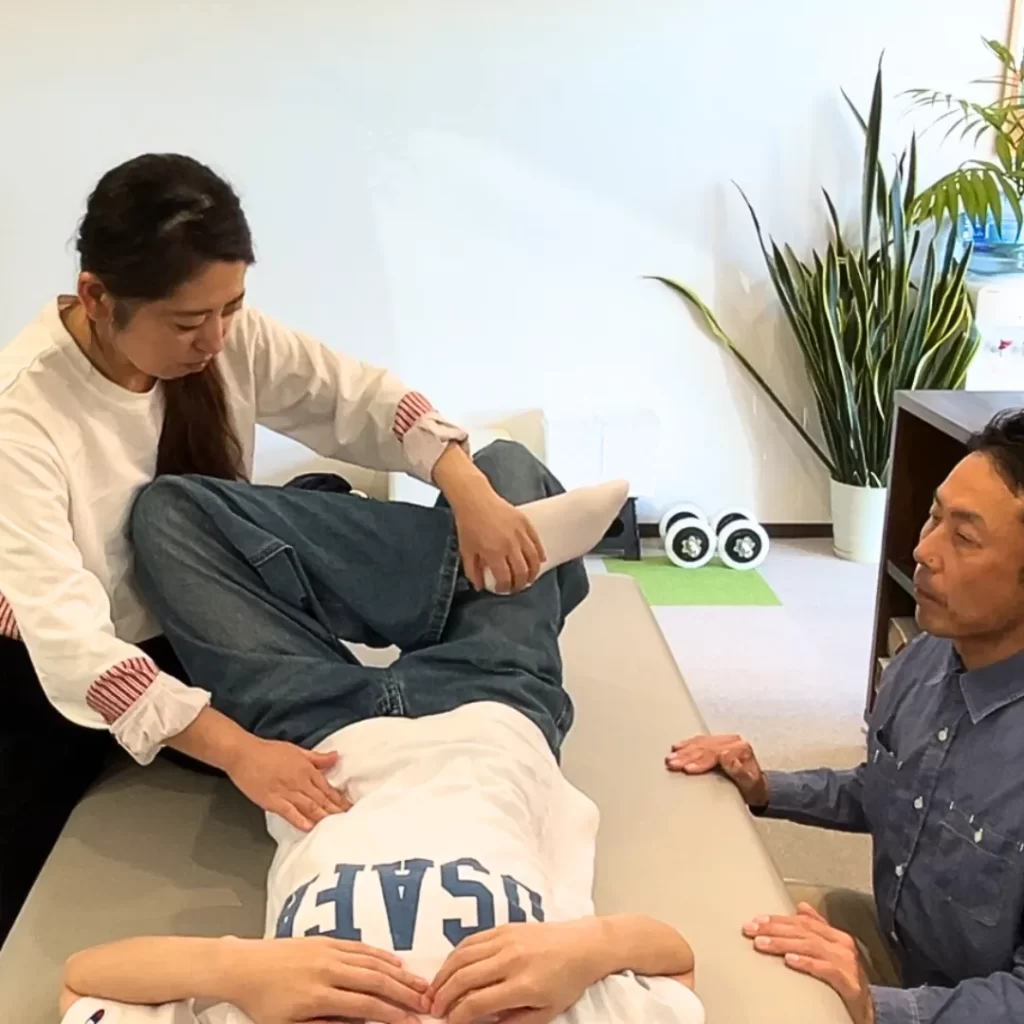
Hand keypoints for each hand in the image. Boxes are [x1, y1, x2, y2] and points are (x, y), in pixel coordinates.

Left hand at [225, 937, 430, 1023]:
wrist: (243, 966)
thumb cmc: (262, 1003)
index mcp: (318, 995)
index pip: (365, 1006)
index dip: (392, 1015)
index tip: (412, 1023)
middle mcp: (328, 970)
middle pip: (376, 981)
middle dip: (405, 994)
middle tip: (427, 1004)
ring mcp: (329, 951)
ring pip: (373, 962)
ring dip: (400, 974)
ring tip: (420, 985)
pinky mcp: (327, 940)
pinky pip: (361, 947)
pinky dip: (382, 955)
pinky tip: (397, 963)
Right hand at [226, 736, 351, 831]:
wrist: (243, 754)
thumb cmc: (268, 751)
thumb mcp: (297, 750)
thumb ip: (317, 758)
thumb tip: (335, 757)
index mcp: (307, 769)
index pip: (328, 788)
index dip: (340, 799)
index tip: (351, 808)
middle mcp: (300, 782)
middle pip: (322, 799)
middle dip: (336, 811)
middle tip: (350, 821)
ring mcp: (286, 792)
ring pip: (310, 806)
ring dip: (323, 817)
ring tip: (336, 826)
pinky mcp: (272, 801)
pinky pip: (289, 812)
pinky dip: (300, 820)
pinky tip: (309, 828)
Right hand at [427, 921, 604, 1023]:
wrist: (583, 945)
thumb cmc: (567, 982)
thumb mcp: (546, 1013)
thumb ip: (514, 1022)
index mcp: (522, 985)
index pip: (477, 1002)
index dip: (457, 1016)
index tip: (449, 1023)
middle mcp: (510, 960)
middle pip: (464, 978)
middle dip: (443, 996)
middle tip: (434, 1009)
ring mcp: (506, 940)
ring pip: (462, 956)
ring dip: (443, 974)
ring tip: (435, 990)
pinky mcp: (504, 927)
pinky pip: (471, 940)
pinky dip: (455, 955)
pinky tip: (449, 968)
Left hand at [453, 489, 544, 593]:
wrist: (474, 499)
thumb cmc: (468, 524)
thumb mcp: (466, 551)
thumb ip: (472, 572)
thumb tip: (480, 586)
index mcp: (493, 553)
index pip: (505, 579)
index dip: (505, 588)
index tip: (502, 588)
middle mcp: (509, 545)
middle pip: (522, 572)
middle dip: (520, 584)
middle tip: (516, 587)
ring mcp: (519, 534)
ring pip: (533, 559)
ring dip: (533, 572)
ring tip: (529, 578)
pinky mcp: (525, 523)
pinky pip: (537, 542)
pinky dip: (540, 554)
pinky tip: (540, 561)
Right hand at [666, 734, 769, 807]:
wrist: (757, 788)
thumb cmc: (753, 788)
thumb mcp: (749, 783)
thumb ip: (738, 771)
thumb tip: (727, 757)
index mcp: (741, 748)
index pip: (715, 753)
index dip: (700, 761)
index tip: (688, 769)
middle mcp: (733, 741)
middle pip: (705, 747)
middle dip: (687, 756)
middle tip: (673, 763)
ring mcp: (724, 740)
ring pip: (700, 743)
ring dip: (684, 751)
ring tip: (671, 758)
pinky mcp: (717, 743)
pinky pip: (700, 740)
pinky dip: (687, 744)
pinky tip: (677, 747)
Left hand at [743, 903, 875, 1023]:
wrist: (868, 1009)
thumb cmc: (845, 977)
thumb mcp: (832, 950)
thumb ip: (818, 928)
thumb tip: (801, 907)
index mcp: (836, 935)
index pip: (802, 922)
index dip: (777, 919)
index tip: (755, 920)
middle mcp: (842, 945)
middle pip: (803, 931)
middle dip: (774, 929)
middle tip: (751, 930)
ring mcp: (847, 963)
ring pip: (810, 946)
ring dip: (783, 944)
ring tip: (762, 943)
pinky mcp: (850, 983)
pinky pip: (826, 969)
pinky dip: (806, 963)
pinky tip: (789, 961)